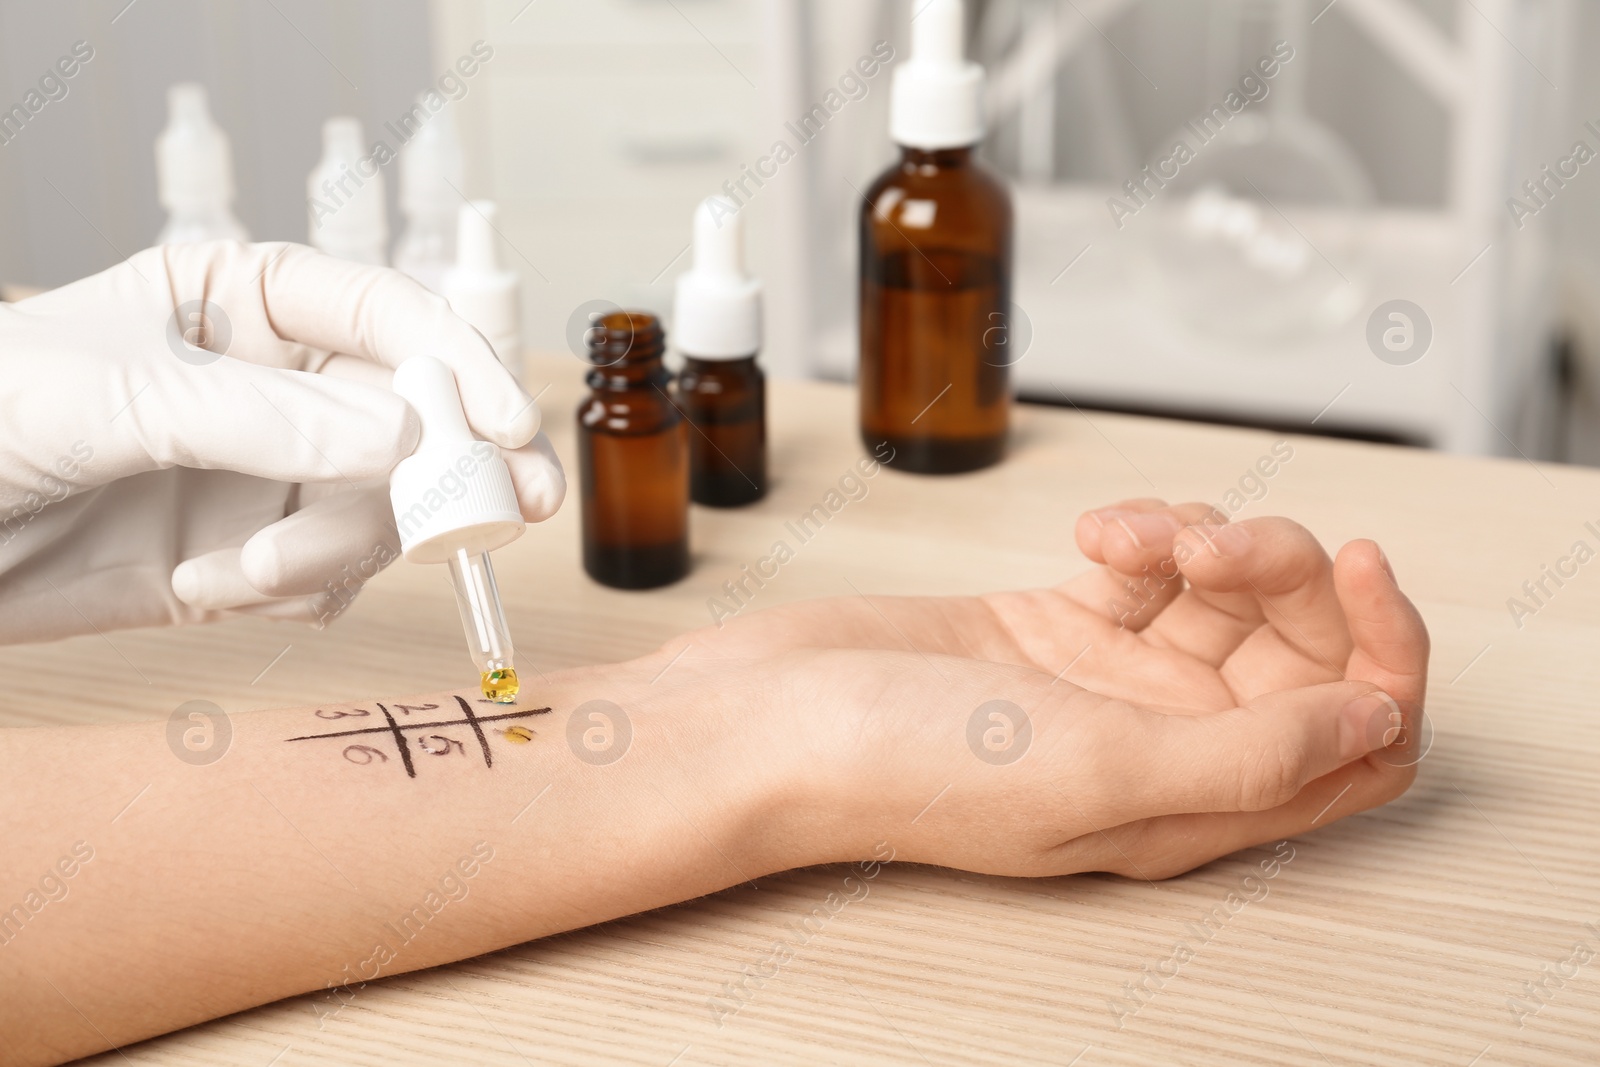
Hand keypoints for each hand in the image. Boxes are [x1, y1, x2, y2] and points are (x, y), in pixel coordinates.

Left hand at [0, 241, 564, 641]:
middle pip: (417, 419)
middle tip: (515, 507)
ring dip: (333, 552)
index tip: (501, 423)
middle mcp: (278, 387)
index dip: (457, 362)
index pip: (388, 314)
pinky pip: (332, 581)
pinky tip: (214, 590)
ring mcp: (271, 476)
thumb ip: (269, 416)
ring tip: (247, 575)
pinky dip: (290, 597)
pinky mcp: (252, 561)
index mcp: (246, 302)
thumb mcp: (124, 400)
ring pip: (381, 512)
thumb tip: (410, 431)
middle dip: (460, 467)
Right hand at [645, 499, 1429, 878]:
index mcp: (1194, 806)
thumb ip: (1253, 759)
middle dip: (1278, 575)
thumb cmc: (905, 767)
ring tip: (1130, 540)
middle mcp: (1166, 747)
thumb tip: (1379, 722)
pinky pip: (1156, 564)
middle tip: (1205, 551)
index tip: (1357, 572)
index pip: (1358, 742)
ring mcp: (1114, 684)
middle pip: (1301, 650)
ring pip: (1231, 595)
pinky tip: (1094, 535)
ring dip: (1205, 540)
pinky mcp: (1062, 622)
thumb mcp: (1096, 774)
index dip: (1386, 657)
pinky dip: (1146, 530)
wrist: (773, 719)